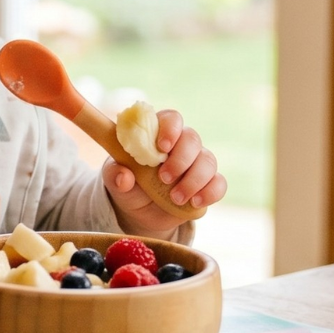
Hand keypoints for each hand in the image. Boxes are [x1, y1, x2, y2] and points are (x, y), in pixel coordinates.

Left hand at [101, 109, 226, 238]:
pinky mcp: (207, 184)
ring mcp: (196, 164)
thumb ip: (116, 176)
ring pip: (208, 161)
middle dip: (180, 159)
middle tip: (163, 178)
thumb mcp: (114, 182)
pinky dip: (210, 192)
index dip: (170, 129)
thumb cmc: (128, 187)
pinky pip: (219, 183)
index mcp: (157, 135)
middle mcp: (180, 145)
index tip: (162, 147)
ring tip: (175, 198)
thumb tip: (124, 177)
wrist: (140, 214)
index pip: (171, 118)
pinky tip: (195, 202)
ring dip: (193, 180)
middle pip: (192, 139)